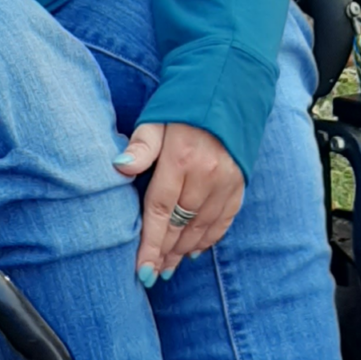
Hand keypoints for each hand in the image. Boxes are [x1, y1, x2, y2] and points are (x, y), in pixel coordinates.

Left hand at [114, 122, 244, 281]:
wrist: (228, 85)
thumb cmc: (183, 106)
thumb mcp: (156, 119)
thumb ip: (140, 146)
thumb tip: (120, 166)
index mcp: (181, 159)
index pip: (160, 211)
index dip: (150, 244)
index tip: (141, 271)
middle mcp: (207, 174)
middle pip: (180, 224)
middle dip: (164, 253)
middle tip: (151, 274)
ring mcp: (227, 180)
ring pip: (202, 227)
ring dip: (184, 250)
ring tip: (168, 266)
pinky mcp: (240, 182)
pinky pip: (225, 219)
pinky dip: (210, 238)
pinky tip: (196, 250)